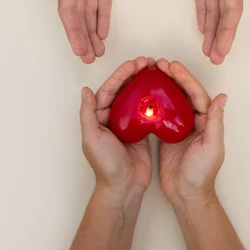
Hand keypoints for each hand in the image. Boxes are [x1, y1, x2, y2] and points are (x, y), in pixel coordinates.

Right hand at [46, 0, 135, 63]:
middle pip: (79, 17)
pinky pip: (104, 3)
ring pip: (91, 13)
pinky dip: (103, 18)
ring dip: (92, 33)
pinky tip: (103, 33)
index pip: (68, 11)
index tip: (78, 49)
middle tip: (88, 59)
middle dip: (82, 38)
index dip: (72, 31)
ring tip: (96, 52)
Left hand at [80, 57, 153, 201]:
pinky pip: (148, 110)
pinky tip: (164, 90)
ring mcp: (129, 123)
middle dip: (135, 74)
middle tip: (149, 62)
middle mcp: (113, 117)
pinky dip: (155, 99)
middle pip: (124, 89)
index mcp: (99, 116)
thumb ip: (88, 114)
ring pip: (137, 96)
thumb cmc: (105, 165)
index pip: (109, 89)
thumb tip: (85, 90)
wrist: (123, 187)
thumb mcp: (92, 138)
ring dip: (146, 83)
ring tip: (157, 70)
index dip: (121, 75)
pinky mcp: (143, 131)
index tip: (134, 64)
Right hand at [156, 59, 226, 204]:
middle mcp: (195, 121)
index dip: (185, 78)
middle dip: (173, 76)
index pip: (196, 94)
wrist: (187, 195)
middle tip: (159, 63)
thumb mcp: (211, 147)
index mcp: (207, 121)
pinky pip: (161, 113)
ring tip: (150, 72)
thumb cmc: (202, 174)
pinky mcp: (167, 135)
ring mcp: (180, 127)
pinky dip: (154, 101)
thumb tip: (222, 98)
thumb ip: (216, 122)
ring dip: (163, 85)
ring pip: (172, 100)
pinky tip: (143, 93)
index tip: (172, 66)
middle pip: (184, 93)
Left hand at [183, 0, 244, 64]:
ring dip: (212, 31)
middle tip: (216, 59)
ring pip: (213, 10)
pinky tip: (202, 27)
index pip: (231, 10)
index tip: (223, 50)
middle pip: (223, 16)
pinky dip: (203, 13)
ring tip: (209, 50)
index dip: (228, 32)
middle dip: (221, 38)